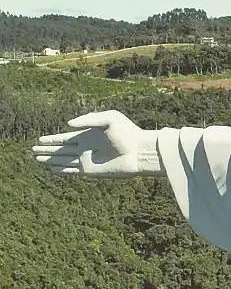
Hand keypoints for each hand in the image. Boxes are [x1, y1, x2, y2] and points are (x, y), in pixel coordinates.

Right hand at [32, 111, 156, 177]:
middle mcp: (86, 147)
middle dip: (47, 149)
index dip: (52, 139)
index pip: (65, 138)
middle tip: (32, 149)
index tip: (40, 139)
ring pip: (63, 160)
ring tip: (36, 159)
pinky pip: (71, 170)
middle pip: (61, 149)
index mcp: (88, 134)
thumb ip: (88, 119)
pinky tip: (51, 169)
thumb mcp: (109, 118)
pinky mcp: (91, 170)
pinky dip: (61, 170)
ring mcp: (88, 159)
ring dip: (50, 160)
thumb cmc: (128, 133)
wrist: (139, 151)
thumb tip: (68, 125)